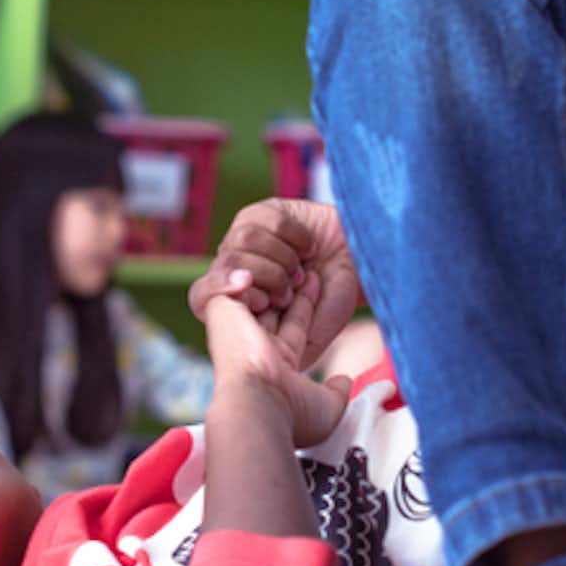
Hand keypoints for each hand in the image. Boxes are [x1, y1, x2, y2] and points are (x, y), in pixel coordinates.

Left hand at [189, 199, 363, 369]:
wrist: (364, 267)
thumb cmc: (334, 302)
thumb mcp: (310, 337)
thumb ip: (281, 347)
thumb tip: (249, 352)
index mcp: (237, 302)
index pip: (201, 296)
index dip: (220, 292)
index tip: (259, 301)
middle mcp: (236, 269)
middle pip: (226, 263)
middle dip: (267, 278)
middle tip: (290, 292)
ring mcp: (247, 237)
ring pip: (243, 239)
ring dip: (283, 259)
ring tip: (302, 270)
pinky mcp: (265, 212)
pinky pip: (268, 219)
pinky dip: (296, 237)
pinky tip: (309, 247)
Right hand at [204, 280, 353, 448]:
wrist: (260, 403)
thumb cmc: (291, 411)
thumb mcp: (327, 408)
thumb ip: (338, 392)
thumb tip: (344, 382)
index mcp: (276, 359)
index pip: (294, 319)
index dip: (306, 298)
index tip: (316, 276)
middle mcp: (253, 340)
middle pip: (273, 298)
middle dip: (289, 277)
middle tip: (305, 264)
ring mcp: (234, 325)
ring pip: (255, 283)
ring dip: (272, 271)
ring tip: (290, 268)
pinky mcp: (218, 308)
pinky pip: (233, 274)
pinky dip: (245, 272)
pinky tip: (253, 275)